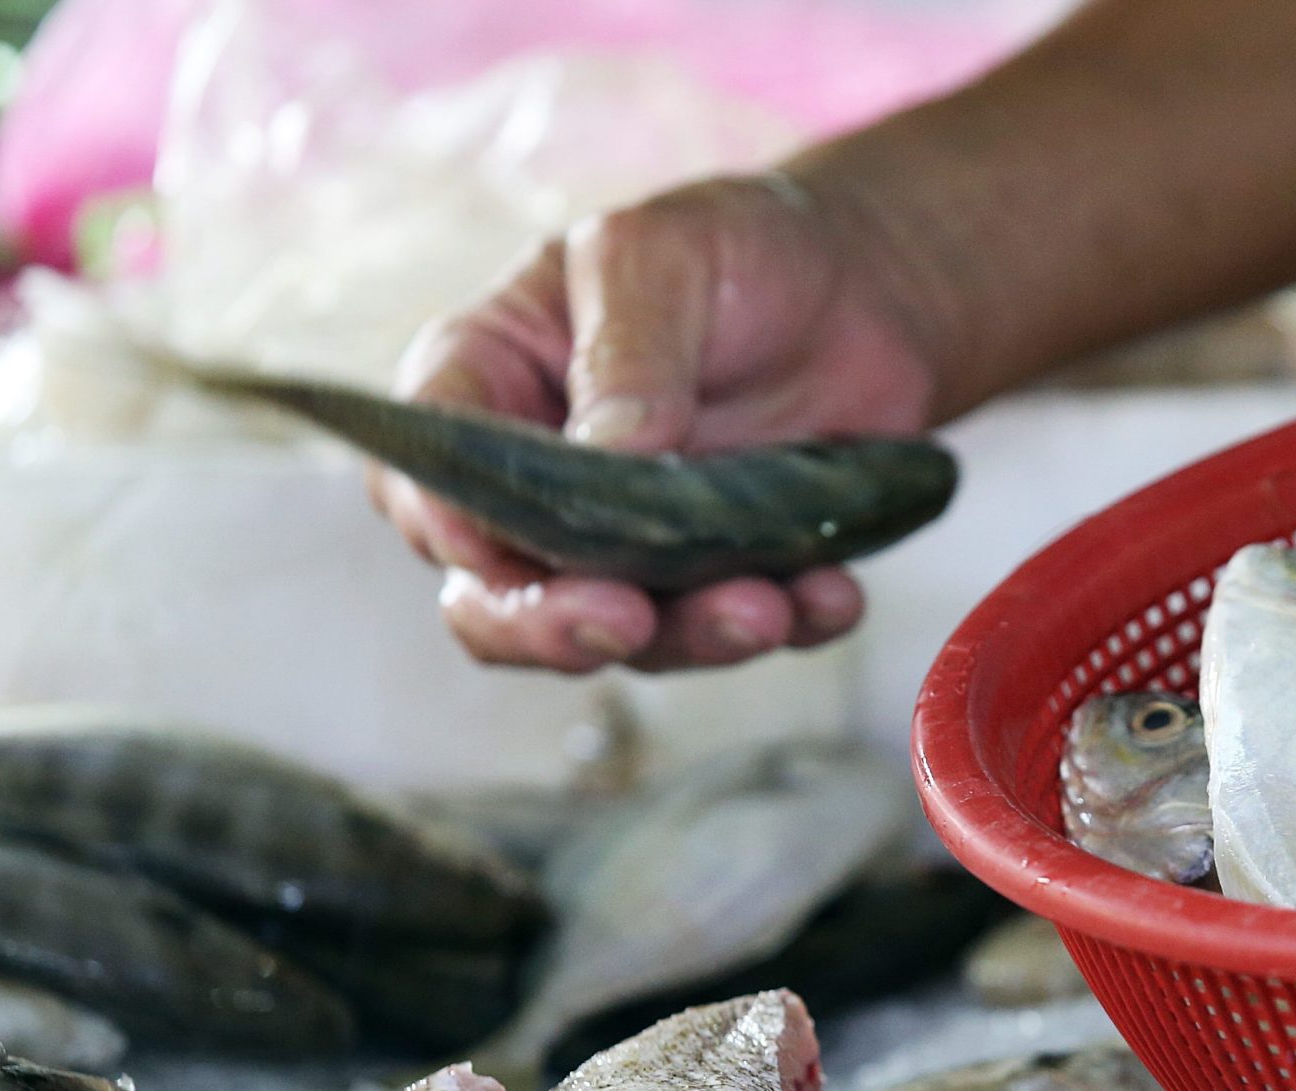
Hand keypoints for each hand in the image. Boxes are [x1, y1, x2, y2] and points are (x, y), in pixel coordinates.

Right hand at [374, 171, 949, 672]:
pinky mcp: (724, 579)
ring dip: (691, 636)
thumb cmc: (733, 250)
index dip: (452, 526)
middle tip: (623, 622)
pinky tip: (832, 597)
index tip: (506, 553)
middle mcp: (545, 488)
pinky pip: (742, 630)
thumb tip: (607, 451)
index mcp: (490, 386)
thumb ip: (625, 349)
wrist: (864, 287)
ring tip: (766, 608)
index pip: (430, 477)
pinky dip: (789, 625)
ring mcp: (635, 546)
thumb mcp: (661, 256)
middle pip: (498, 594)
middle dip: (549, 627)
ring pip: (627, 635)